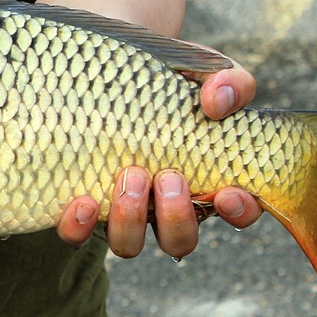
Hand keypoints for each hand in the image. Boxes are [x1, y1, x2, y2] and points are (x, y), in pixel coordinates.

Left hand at [56, 56, 263, 255]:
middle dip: (177, 216)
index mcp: (205, 180)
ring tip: (130, 175)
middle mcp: (163, 206)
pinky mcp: (81, 209)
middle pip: (179, 241)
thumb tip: (219, 102)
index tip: (229, 192)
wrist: (103, 71)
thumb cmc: (165, 79)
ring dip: (132, 219)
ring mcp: (121, 211)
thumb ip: (229, 83)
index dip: (238, 212)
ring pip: (129, 245)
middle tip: (168, 176)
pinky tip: (82, 202)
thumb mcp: (205, 71)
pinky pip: (77, 236)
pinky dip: (80, 227)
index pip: (236, 214)